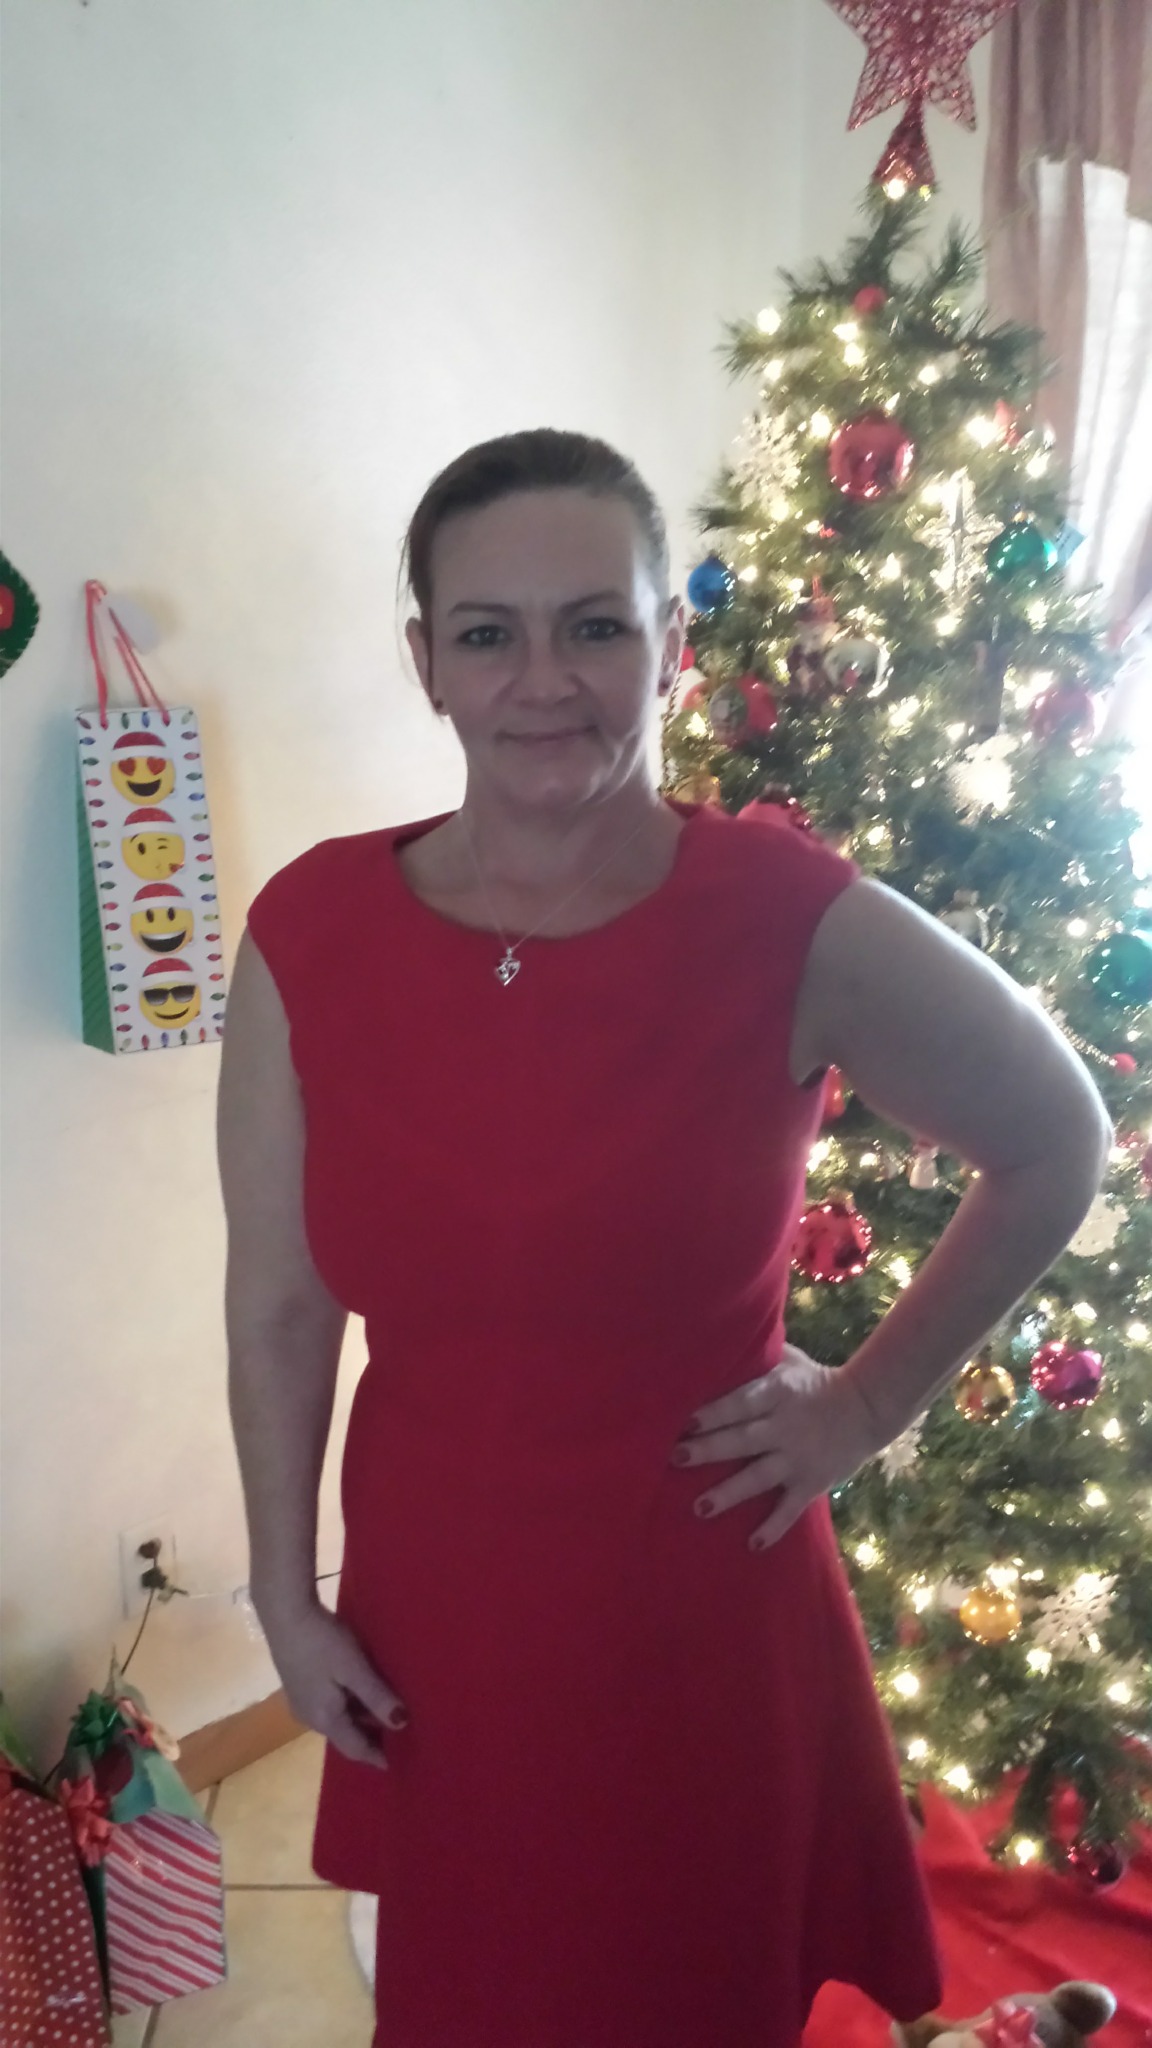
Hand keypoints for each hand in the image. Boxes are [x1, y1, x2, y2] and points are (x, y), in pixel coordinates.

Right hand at [260, 1600, 408, 1769]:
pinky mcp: (298, 1683)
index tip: (395, 1765)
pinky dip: (347, 1705)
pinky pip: (328, 1705)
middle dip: (369, 1737)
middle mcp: (309, 1717)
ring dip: (358, 1719)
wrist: (284, 1614)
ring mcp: (300, 1701)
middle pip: (344, 1735)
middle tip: (397, 1737)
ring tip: (384, 1713)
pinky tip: (360, 1691)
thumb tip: (401, 1724)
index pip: (354, 1747)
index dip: (375, 1756)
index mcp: (324, 1719)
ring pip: (336, 1719)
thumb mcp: (354, 1668)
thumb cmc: (323, 1642)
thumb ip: (377, 1697)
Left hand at [670, 1342, 885, 1551]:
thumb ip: (760, 1355)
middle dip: (707, 1450)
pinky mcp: (812, 1482)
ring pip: (759, 1477)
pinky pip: (789, 1508)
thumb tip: (723, 1336)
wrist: (868, 1407)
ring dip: (729, 1493)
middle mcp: (785, 1426)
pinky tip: (752, 1544)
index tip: (684, 1422)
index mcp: (779, 1393)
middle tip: (674, 1458)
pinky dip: (773, 1527)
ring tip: (700, 1507)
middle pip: (742, 1440)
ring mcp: (798, 1457)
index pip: (741, 1403)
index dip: (714, 1413)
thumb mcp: (791, 1361)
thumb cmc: (818, 1381)